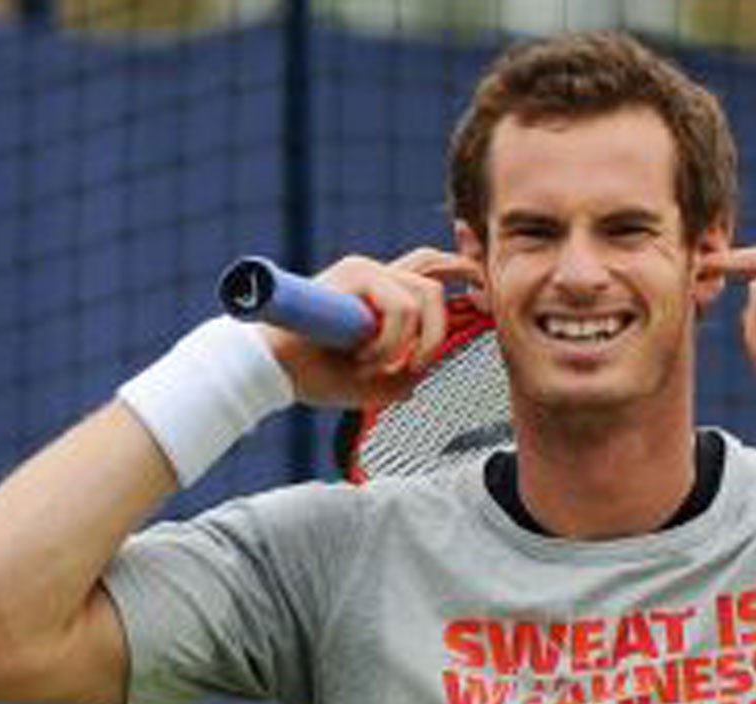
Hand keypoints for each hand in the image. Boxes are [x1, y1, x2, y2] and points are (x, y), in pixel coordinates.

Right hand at [264, 247, 483, 408]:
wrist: (272, 370)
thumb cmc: (316, 375)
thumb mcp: (375, 383)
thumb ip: (406, 373)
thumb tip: (428, 369)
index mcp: (382, 293)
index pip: (431, 267)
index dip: (463, 269)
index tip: (483, 292)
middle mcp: (378, 275)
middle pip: (435, 276)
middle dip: (452, 310)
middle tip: (431, 356)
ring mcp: (366, 270)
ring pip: (424, 297)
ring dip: (414, 342)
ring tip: (378, 367)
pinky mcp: (354, 274)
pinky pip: (399, 307)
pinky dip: (391, 341)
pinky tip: (364, 359)